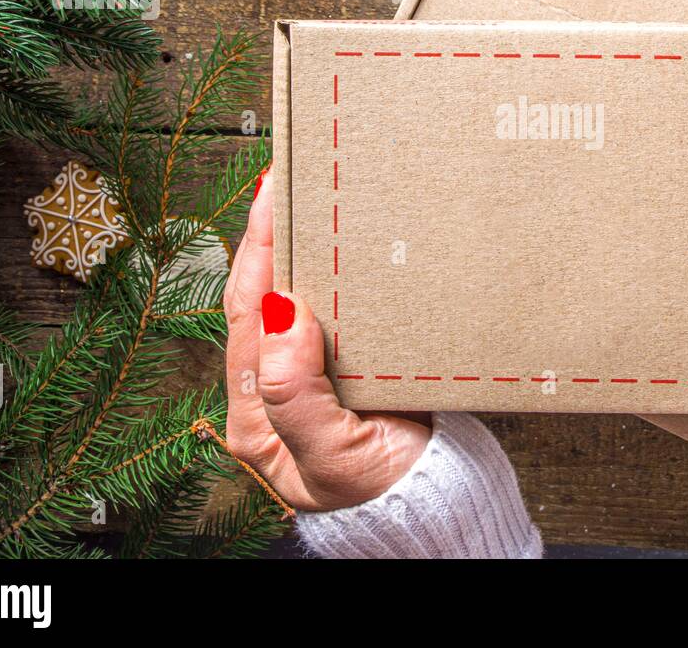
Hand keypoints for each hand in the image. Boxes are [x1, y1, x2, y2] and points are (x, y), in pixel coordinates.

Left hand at [222, 169, 430, 510]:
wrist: (441, 510)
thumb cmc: (388, 495)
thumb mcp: (334, 456)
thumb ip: (298, 395)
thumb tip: (281, 314)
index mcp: (257, 413)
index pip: (246, 314)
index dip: (255, 251)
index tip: (268, 197)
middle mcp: (276, 388)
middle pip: (263, 296)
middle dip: (269, 236)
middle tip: (287, 177)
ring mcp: (312, 374)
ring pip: (297, 298)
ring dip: (301, 248)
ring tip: (311, 198)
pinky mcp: (350, 366)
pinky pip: (336, 311)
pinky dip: (338, 272)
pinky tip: (349, 244)